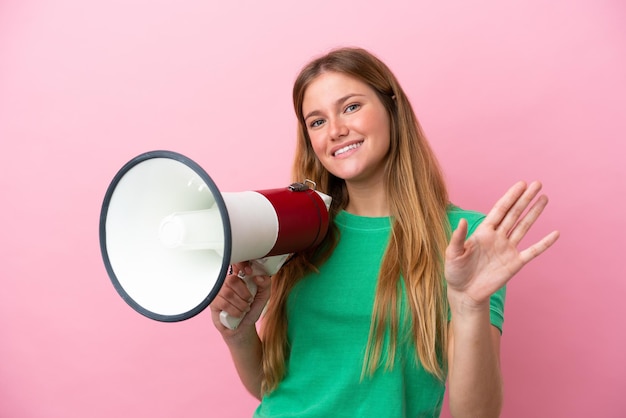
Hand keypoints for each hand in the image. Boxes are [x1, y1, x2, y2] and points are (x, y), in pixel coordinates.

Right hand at [210, 262, 271, 333]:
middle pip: (232, 280)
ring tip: (244, 309)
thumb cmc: (251, 310)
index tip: (249, 271)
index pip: (236, 263)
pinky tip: (237, 314)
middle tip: (249, 301)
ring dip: (241, 304)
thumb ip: (265, 284)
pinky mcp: (213, 302)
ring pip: (228, 293)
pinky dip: (235, 311)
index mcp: (239, 277)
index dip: (241, 264)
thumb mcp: (263, 296)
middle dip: (244, 293)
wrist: (243, 328)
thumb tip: (258, 276)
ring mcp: (218, 291)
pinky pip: (223, 303)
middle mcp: (227, 282)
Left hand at [445, 181, 559, 307]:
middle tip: (537, 184)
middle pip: (514, 214)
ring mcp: (507, 249)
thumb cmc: (455, 272)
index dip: (510, 197)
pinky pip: (532, 251)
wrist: (465, 293)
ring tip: (544, 198)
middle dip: (525, 199)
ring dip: (534, 213)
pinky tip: (555, 234)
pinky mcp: (515, 263)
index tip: (521, 184)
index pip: (500, 210)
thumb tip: (462, 220)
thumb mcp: (452, 253)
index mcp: (483, 232)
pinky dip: (544, 243)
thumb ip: (458, 237)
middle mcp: (498, 237)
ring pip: (524, 227)